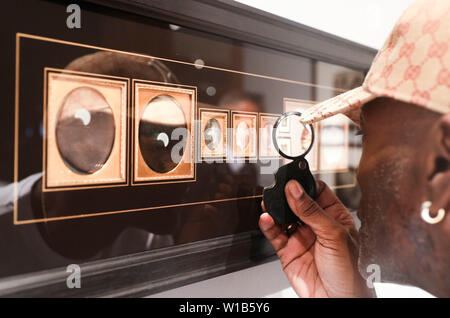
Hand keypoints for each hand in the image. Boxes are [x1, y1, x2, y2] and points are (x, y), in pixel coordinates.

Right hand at [259, 179, 371, 297]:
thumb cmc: (350, 273)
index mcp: (334, 217)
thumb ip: (312, 211)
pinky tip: (267, 219)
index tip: (293, 179)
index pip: (317, 191)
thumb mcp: (334, 235)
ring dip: (274, 209)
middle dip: (285, 195)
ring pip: (283, 216)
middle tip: (276, 189)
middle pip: (296, 202)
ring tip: (269, 204)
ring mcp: (301, 238)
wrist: (337, 301)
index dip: (305, 184)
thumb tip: (295, 189)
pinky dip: (268, 225)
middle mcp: (316, 226)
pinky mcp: (288, 251)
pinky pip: (274, 234)